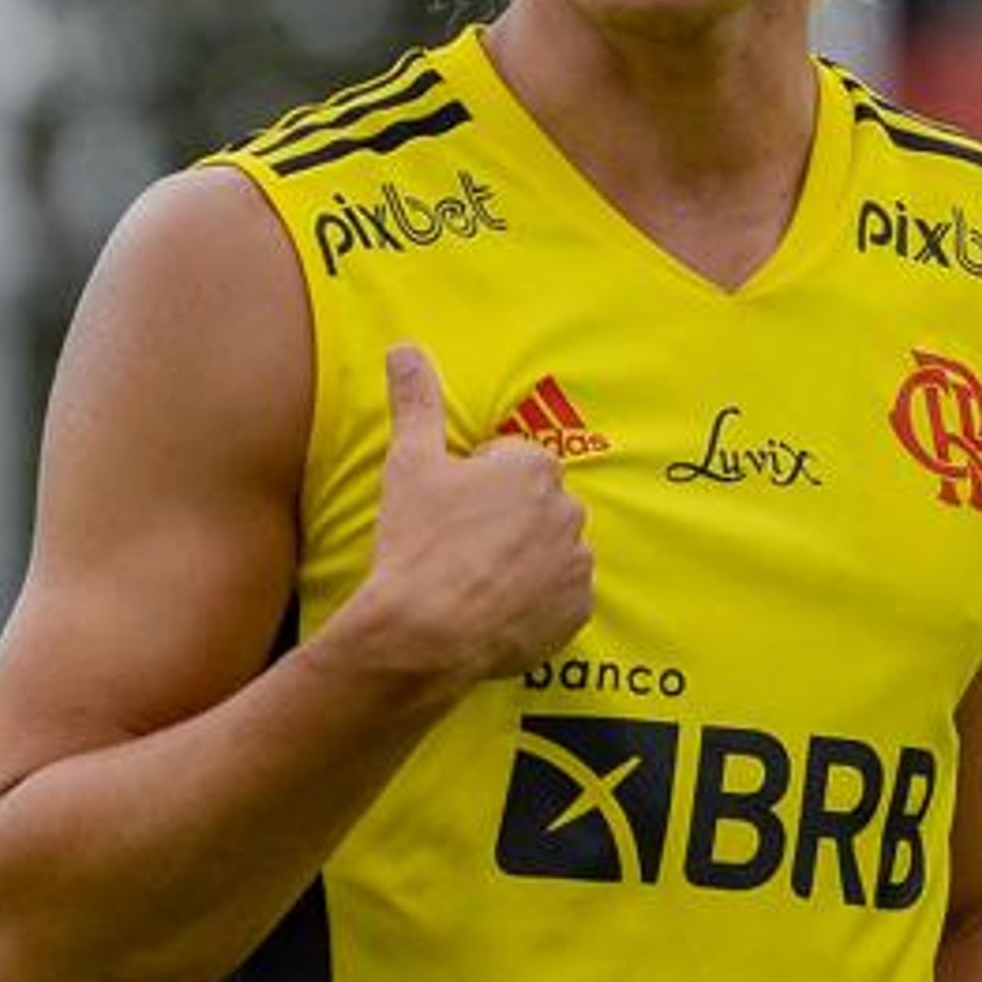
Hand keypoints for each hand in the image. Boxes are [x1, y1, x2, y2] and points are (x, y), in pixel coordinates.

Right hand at [324, 345, 594, 691]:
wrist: (424, 634)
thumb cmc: (417, 543)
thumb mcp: (409, 462)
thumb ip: (415, 400)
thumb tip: (405, 348)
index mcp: (534, 466)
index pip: (508, 464)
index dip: (472, 486)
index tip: (447, 513)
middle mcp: (568, 510)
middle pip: (533, 506)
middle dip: (503, 520)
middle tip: (457, 548)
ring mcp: (576, 563)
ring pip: (548, 551)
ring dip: (521, 560)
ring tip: (473, 582)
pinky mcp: (576, 611)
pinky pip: (559, 598)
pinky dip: (534, 602)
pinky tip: (493, 609)